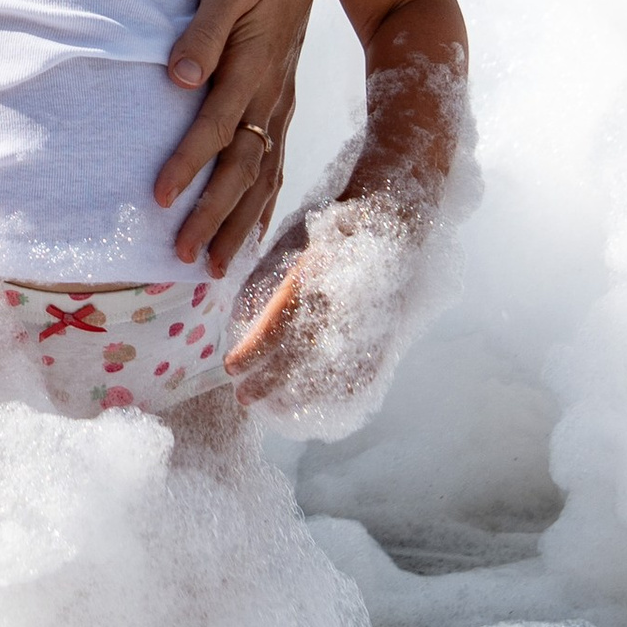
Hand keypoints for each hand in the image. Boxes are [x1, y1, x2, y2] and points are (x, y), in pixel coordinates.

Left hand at [152, 0, 317, 271]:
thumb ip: (203, 31)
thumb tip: (180, 76)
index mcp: (253, 69)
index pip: (216, 128)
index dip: (189, 164)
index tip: (160, 198)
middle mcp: (271, 96)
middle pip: (243, 168)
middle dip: (215, 217)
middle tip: (184, 257)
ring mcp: (282, 105)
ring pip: (264, 176)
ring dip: (240, 224)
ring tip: (215, 267)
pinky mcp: (283, 105)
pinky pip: (277, 165)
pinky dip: (266, 205)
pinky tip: (255, 233)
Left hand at [222, 192, 422, 424]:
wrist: (395, 217)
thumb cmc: (338, 228)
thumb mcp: (300, 243)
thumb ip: (278, 279)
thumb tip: (245, 313)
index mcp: (315, 277)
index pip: (277, 325)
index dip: (252, 351)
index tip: (231, 366)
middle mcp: (340, 305)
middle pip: (299, 357)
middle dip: (267, 382)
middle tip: (243, 397)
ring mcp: (366, 322)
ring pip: (329, 372)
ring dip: (298, 395)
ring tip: (274, 409)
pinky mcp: (386, 334)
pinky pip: (362, 375)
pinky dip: (338, 395)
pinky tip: (318, 408)